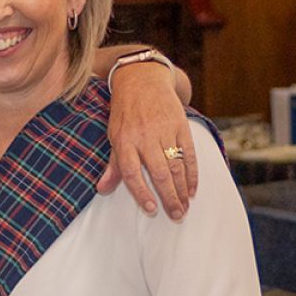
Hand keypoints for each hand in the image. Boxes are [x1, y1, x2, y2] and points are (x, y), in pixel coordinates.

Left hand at [97, 61, 197, 219]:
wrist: (142, 80)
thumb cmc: (125, 112)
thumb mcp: (113, 136)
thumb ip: (113, 165)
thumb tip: (102, 189)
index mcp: (124, 141)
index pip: (132, 173)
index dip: (141, 193)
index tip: (152, 210)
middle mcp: (145, 137)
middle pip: (158, 173)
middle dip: (169, 197)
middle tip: (176, 215)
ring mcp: (165, 131)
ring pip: (176, 166)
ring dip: (182, 189)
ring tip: (185, 207)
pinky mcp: (181, 126)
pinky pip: (189, 154)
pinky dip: (193, 173)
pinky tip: (193, 189)